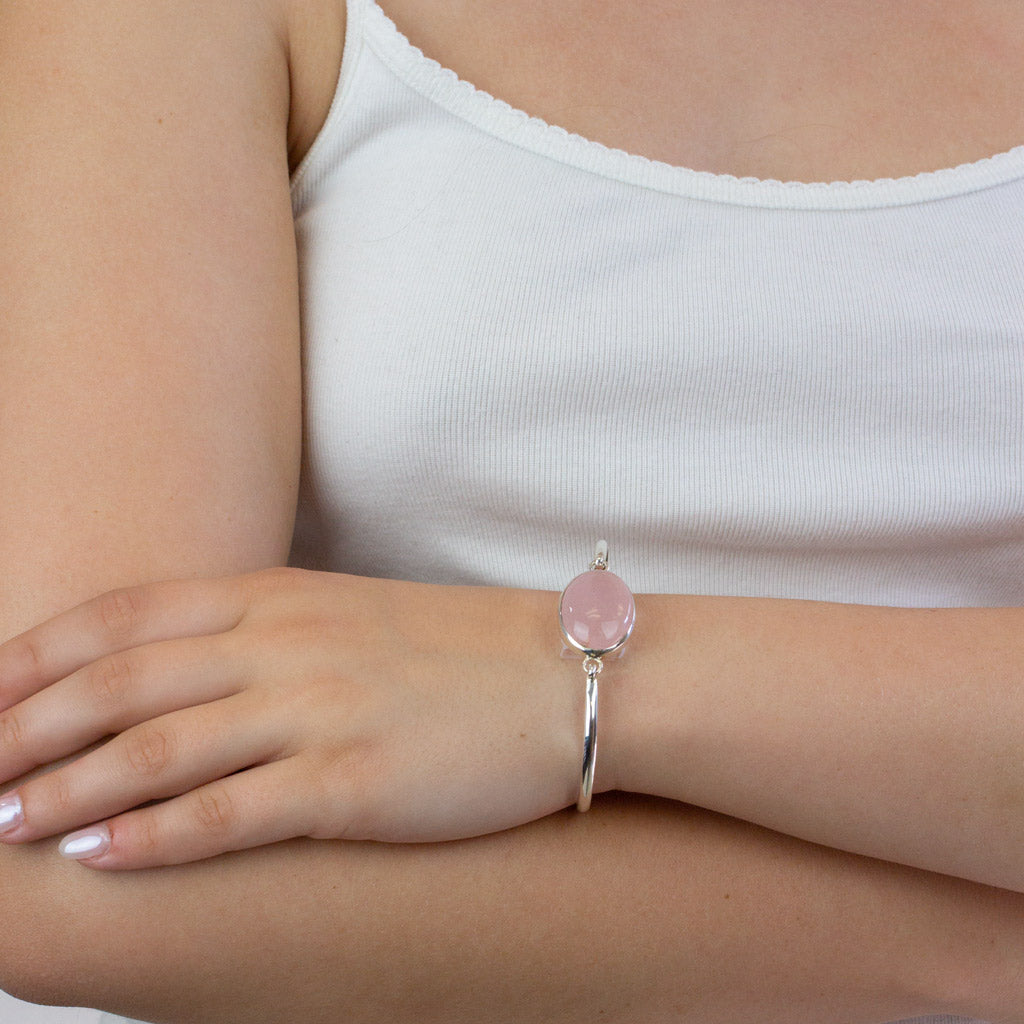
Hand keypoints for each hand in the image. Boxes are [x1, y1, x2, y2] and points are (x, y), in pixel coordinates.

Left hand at [0, 568, 580, 867]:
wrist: (567, 675)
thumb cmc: (462, 649)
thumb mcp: (354, 616)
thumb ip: (271, 634)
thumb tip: (192, 675)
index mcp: (282, 598)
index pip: (128, 618)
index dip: (40, 655)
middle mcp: (286, 646)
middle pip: (121, 684)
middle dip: (24, 728)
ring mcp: (318, 711)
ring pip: (157, 751)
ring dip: (65, 789)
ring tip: (0, 822)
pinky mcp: (354, 781)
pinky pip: (230, 813)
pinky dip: (153, 838)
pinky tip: (99, 857)